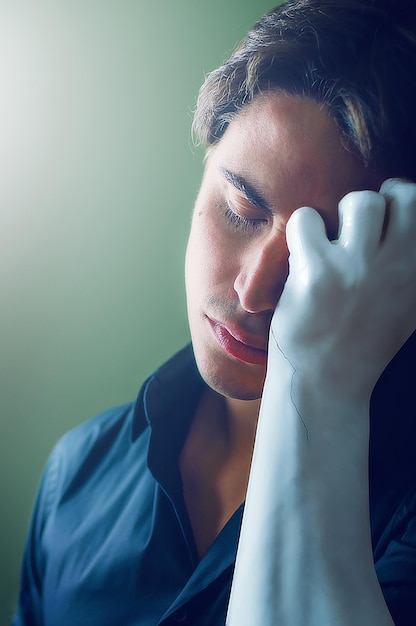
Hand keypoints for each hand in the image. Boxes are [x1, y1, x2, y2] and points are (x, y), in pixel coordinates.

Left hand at [271, 178, 415, 399]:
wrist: (326, 383)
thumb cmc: (362, 342)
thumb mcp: (407, 306)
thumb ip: (408, 266)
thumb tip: (407, 223)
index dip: (399, 202)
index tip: (382, 221)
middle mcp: (398, 269)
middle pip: (401, 195)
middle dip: (375, 204)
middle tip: (355, 229)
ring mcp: (358, 269)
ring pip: (360, 202)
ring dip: (340, 214)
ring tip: (329, 241)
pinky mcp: (317, 274)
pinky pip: (307, 220)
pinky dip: (303, 230)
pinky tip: (302, 255)